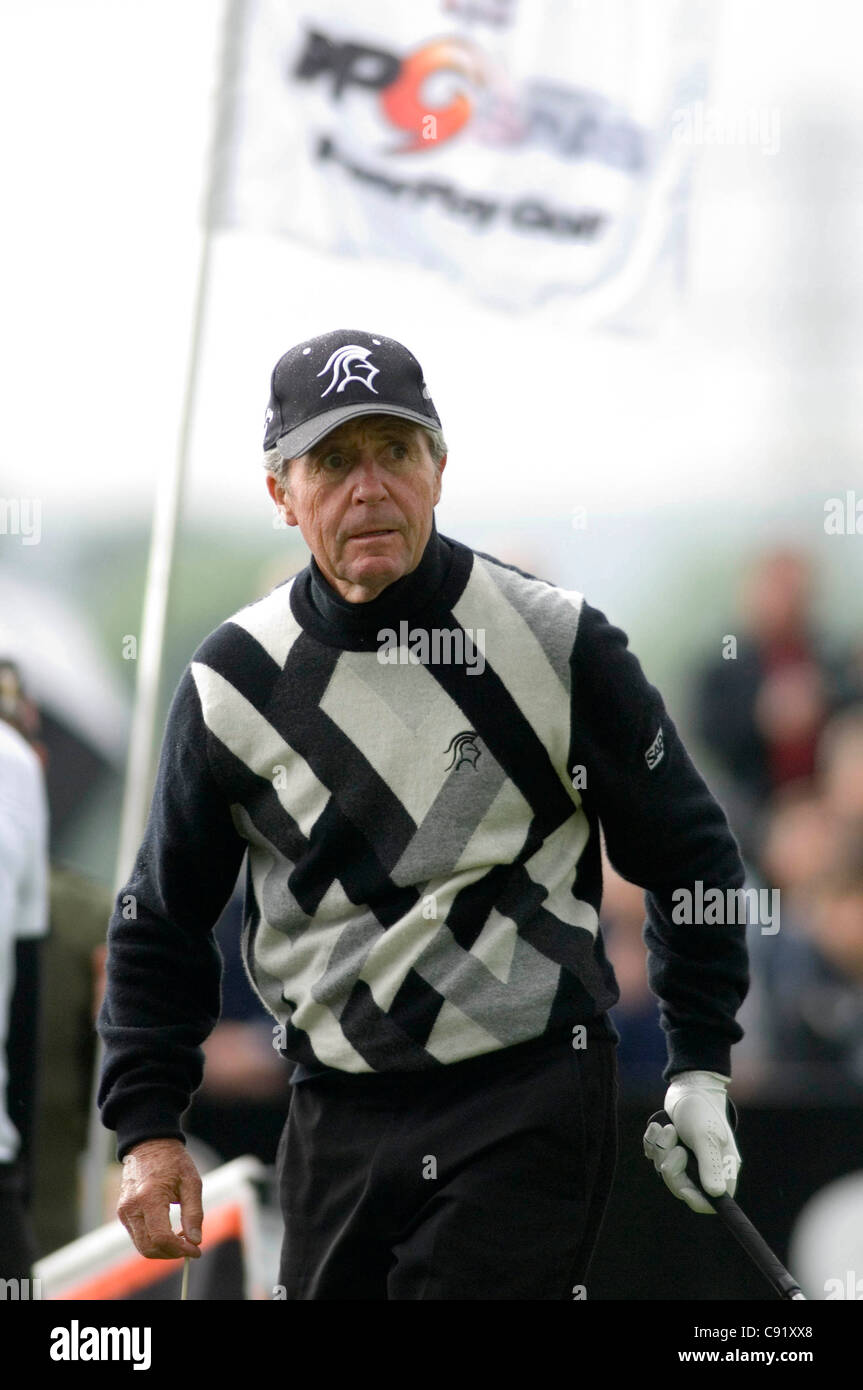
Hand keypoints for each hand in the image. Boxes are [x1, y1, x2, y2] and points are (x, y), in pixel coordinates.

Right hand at [117, 1138, 203, 1258]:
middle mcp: (132, 1207)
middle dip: (171, 1253)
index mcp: (149, 1197)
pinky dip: (154, 1241)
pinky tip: (169, 1232)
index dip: (180, 1249)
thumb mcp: (191, 1182)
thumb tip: (195, 1241)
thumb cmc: (173, 1161)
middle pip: (148, 1247)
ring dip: (163, 1250)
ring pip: (141, 1246)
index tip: (196, 1250)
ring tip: (182, 1239)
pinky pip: (137, 1236)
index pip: (161, 1237)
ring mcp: (124, 1211)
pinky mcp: (123, 1213)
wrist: (149, 1144)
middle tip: (190, 1248)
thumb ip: (194, 1213)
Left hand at [643, 1070, 739, 1214]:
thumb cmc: (701, 1110)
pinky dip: (653, 1142)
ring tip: (668, 1129)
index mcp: (722, 1169)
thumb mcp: (706, 1136)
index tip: (684, 1190)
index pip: (712, 1202)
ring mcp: (687, 1159)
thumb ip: (710, 1165)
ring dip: (661, 1150)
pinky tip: (657, 1126)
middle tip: (674, 1148)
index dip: (697, 1201)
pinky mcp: (671, 1149)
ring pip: (665, 1171)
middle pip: (682, 1188)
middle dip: (672, 1168)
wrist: (688, 1086)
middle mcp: (705, 1168)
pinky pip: (655, 1157)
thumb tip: (717, 1194)